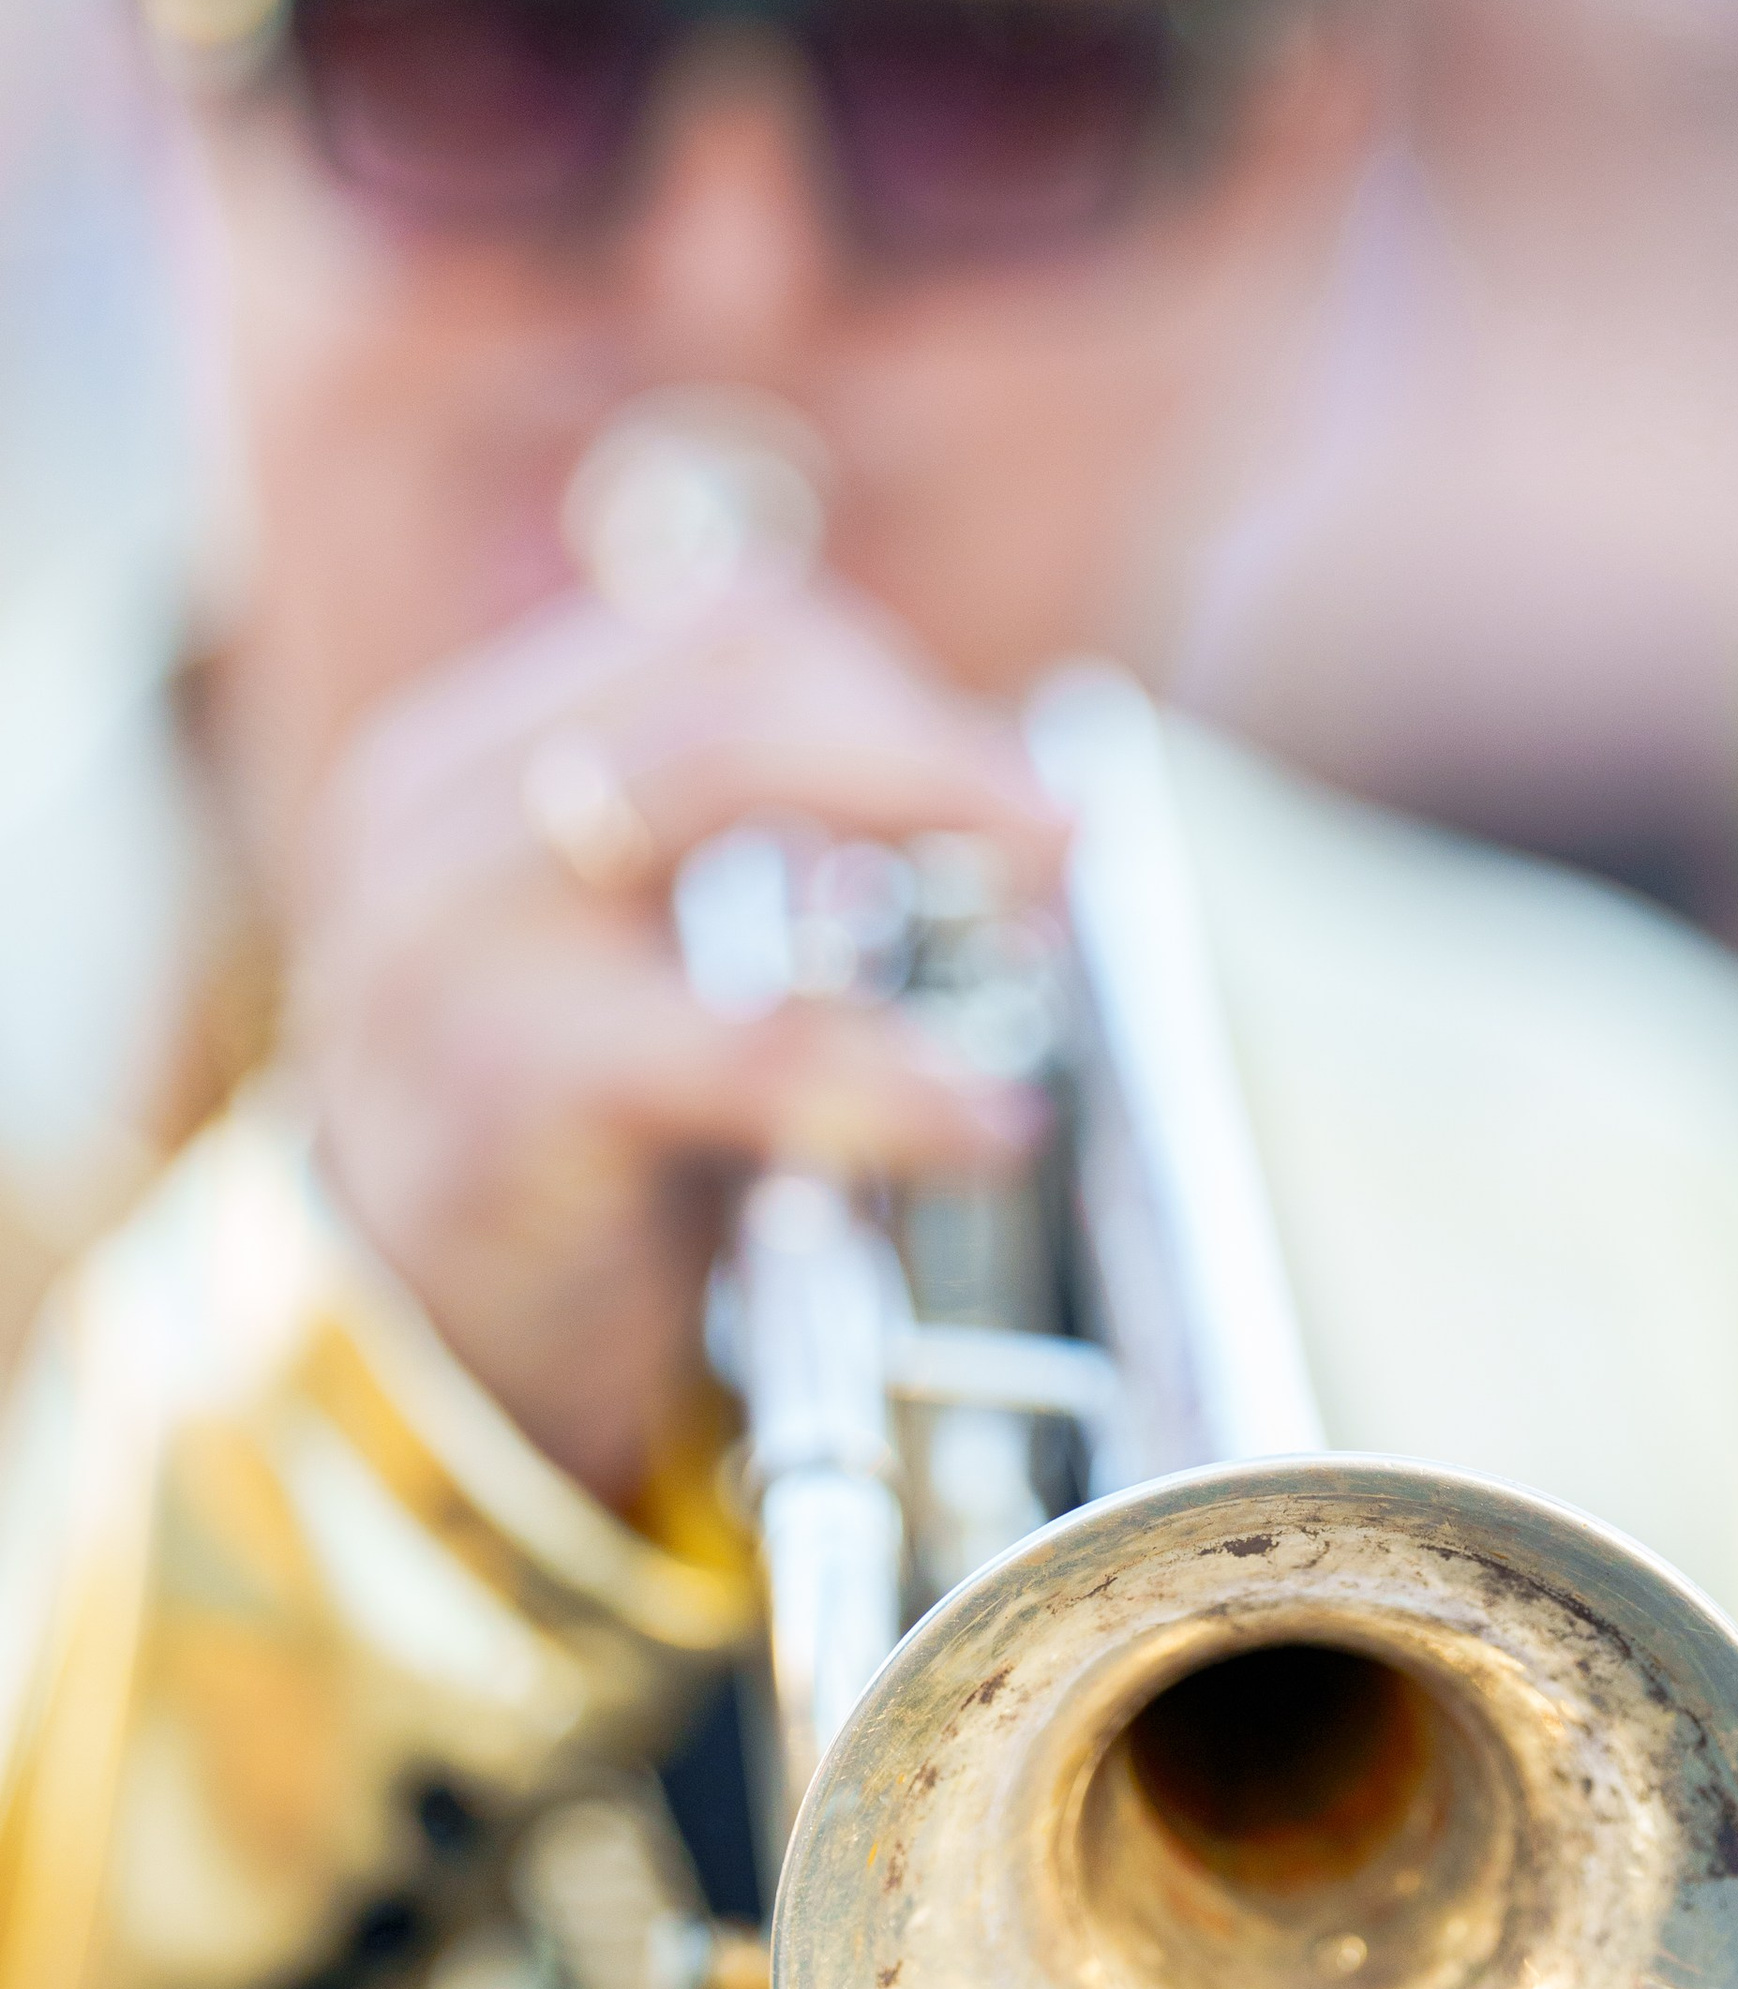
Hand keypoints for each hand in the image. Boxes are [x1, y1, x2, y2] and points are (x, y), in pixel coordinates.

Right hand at [287, 585, 1067, 1506]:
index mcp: (472, 758)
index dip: (891, 689)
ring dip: (927, 812)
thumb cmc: (564, 1136)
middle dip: (930, 741)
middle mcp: (441, 815)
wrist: (421, 1354)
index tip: (1008, 783)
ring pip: (724, 772)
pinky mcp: (508, 1088)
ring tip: (1048, 916)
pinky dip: (904, 1071)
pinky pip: (753, 1042)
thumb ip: (748, 843)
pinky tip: (993, 1124)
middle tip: (1064, 835)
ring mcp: (455, 938)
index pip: (719, 633)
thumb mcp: (628, 951)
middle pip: (730, 674)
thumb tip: (989, 789)